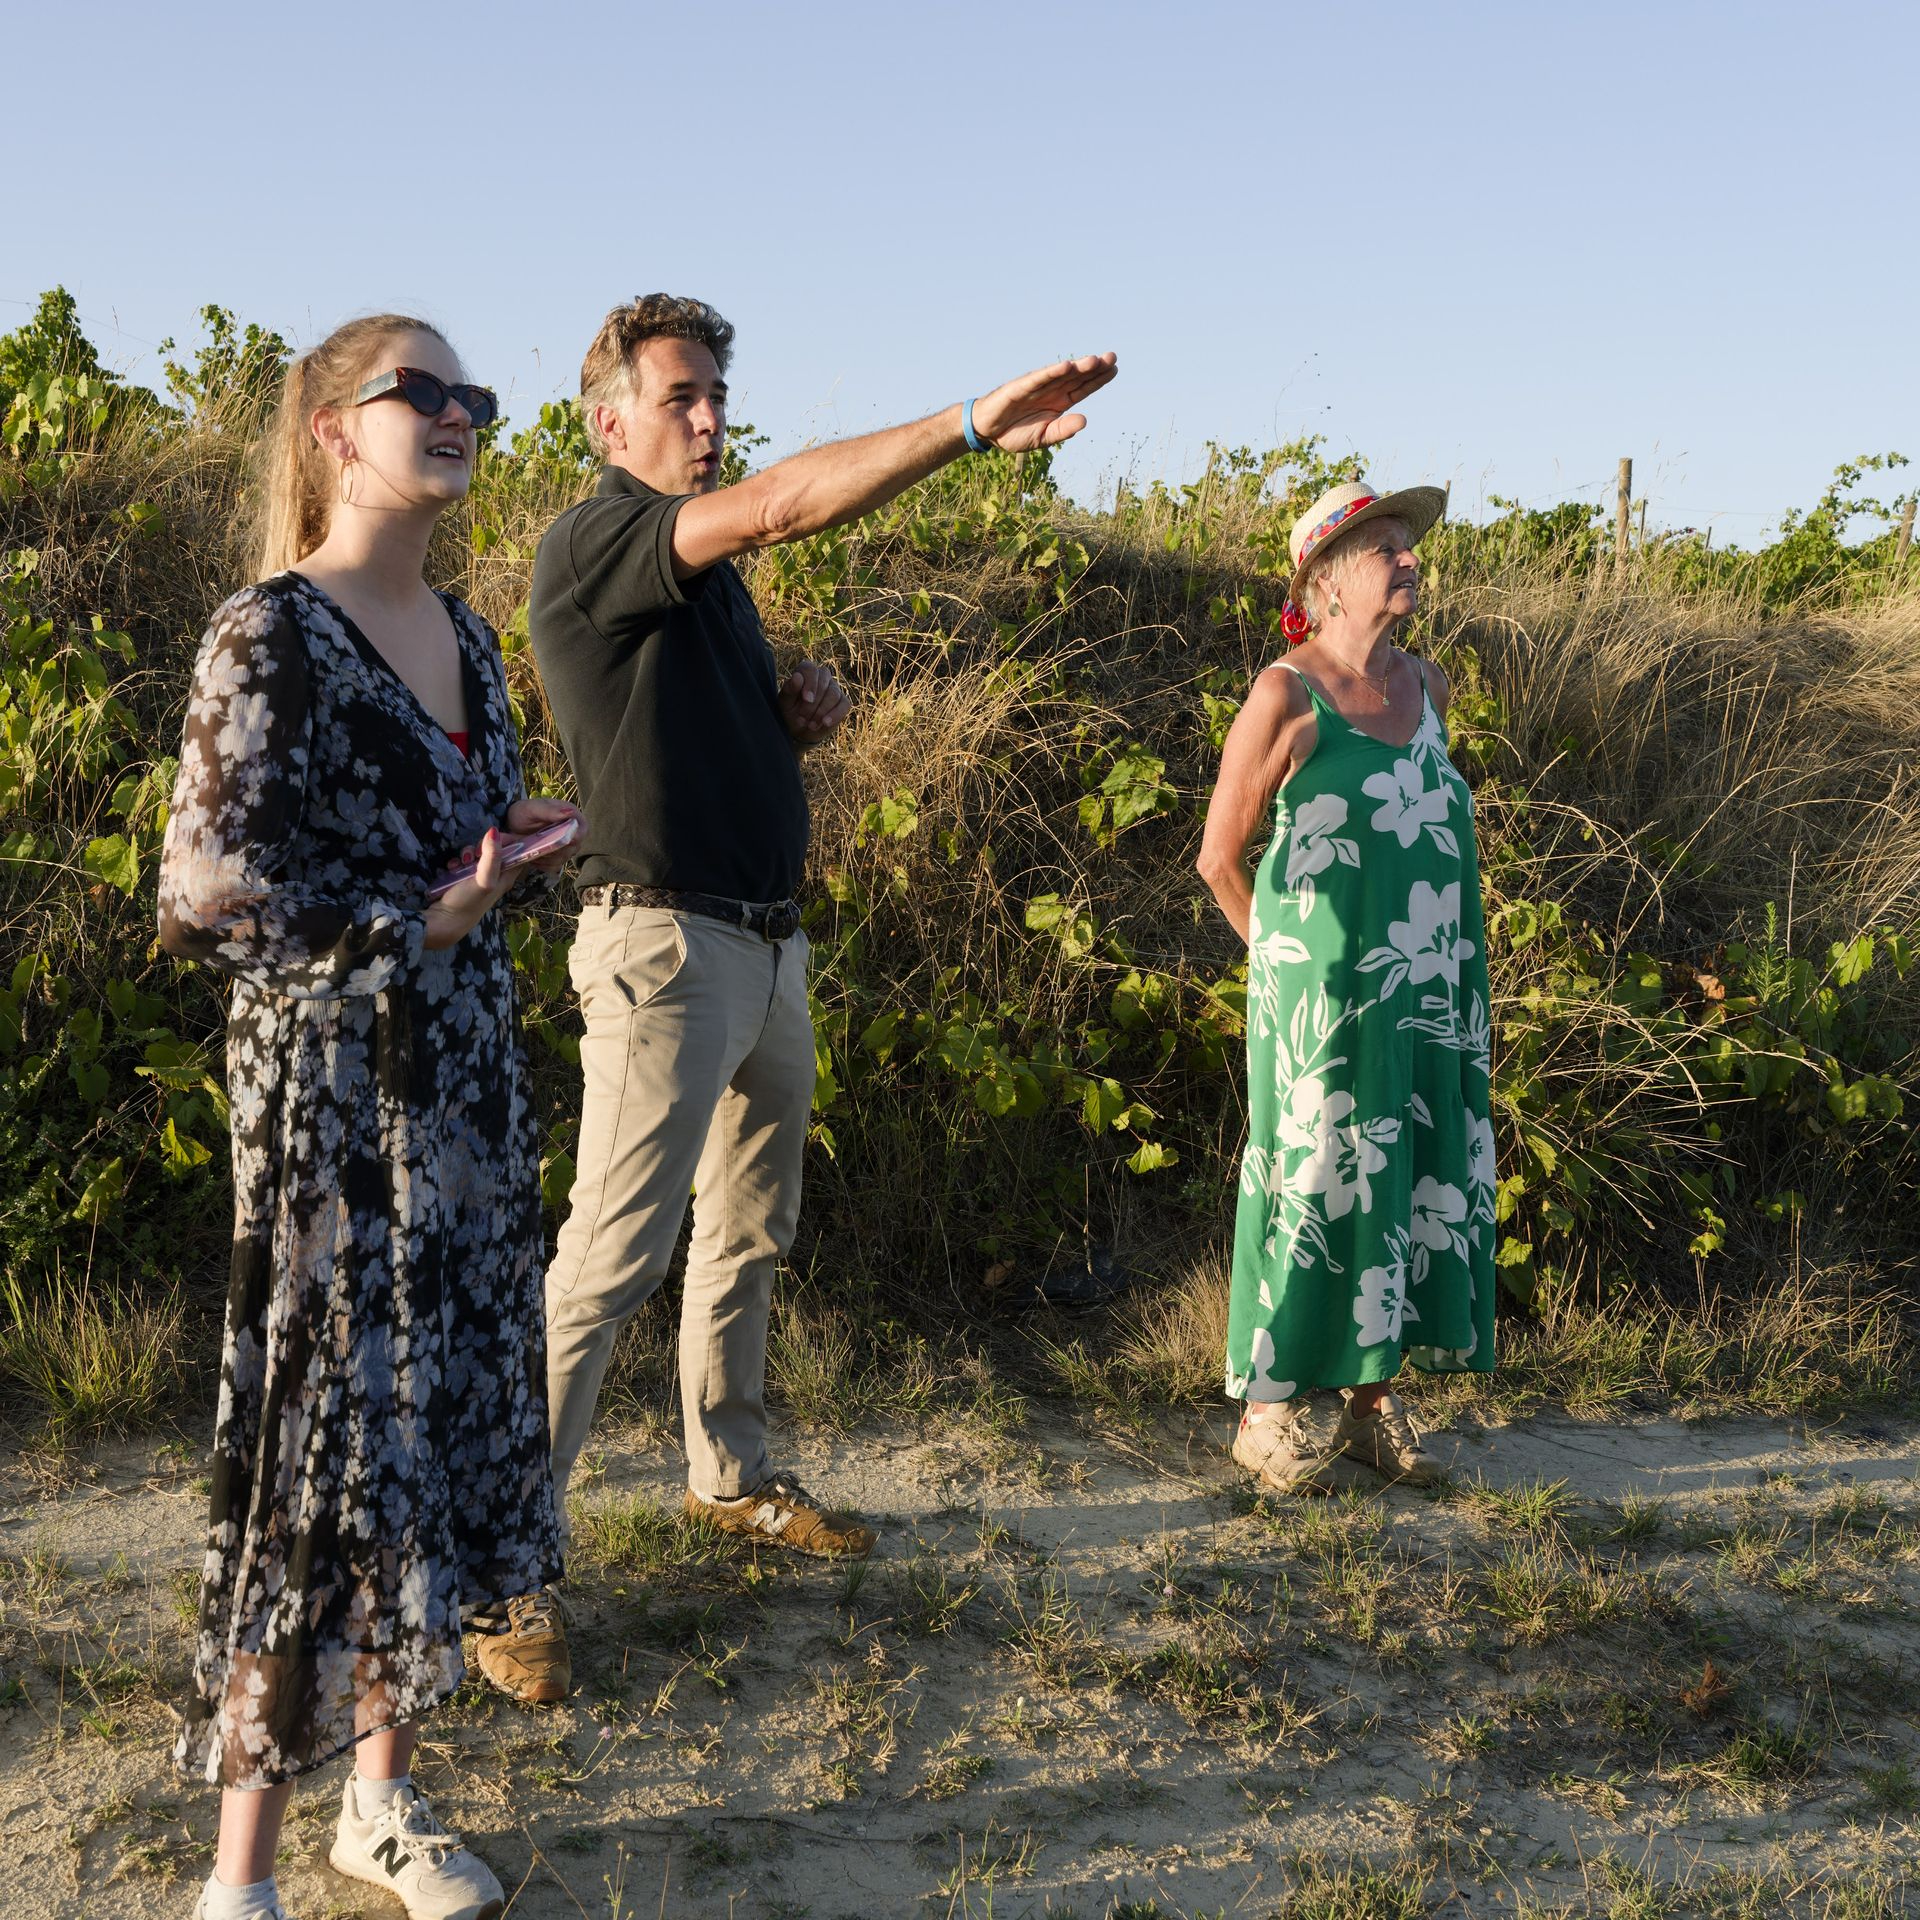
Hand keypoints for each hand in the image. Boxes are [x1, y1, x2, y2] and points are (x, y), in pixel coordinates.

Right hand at [424, 828, 511, 949]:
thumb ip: (491, 856)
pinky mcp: (464, 879)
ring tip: (460, 863)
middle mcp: (495, 877)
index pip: (518, 854)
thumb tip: (494, 830)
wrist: (444, 921)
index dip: (510, 842)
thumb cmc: (468, 902)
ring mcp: (479, 878)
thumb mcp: (484, 878)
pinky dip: (457, 862)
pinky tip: (451, 868)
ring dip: (468, 854)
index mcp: (506, 877)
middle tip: (475, 854)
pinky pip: (463, 862)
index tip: (497, 837)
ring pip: (478, 855)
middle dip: (483, 846)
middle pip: (496, 851)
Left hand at [505, 795, 586, 873]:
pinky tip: (533, 856)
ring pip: (563, 858)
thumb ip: (550, 811)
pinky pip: (554, 866)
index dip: (575, 837)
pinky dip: (543, 864)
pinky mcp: (557, 858)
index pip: (582, 830)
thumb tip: (570, 812)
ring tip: (532, 848)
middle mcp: (573, 832)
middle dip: (555, 848)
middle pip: (574, 847)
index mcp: (572, 816)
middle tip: (538, 844)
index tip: (561, 841)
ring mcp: (566, 847)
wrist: (512, 824)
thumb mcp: (533, 809)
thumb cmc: (523, 812)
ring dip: (547, 856)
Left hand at [779, 661, 851, 744]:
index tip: (807, 699)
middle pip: (823, 683)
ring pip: (833, 695)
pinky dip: (835, 715)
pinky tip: (825, 723)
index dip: (810, 683)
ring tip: (810, 725)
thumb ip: (789, 689)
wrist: (800, 730)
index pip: (810, 669)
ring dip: (821, 712)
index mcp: (805, 672)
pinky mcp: (843, 702)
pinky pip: (844, 705)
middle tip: (802, 718)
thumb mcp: (784, 703)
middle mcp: (822, 676)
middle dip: (813, 704)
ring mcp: (834, 688)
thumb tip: (797, 677)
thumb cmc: (790, 712)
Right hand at [970, 352, 1117, 452]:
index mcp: (1059, 403)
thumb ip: (1063, 430)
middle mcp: (1051, 391)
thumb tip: (1085, 421)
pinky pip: (1040, 378)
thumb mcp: (1044, 437)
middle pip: (1076, 377)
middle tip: (1112, 356)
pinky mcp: (1021, 386)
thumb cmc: (1015, 433)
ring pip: (1061, 375)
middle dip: (1094, 368)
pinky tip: (1067, 366)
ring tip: (1095, 360)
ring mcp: (1037, 387)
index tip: (1114, 369)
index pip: (1082, 388)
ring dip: (1077, 367)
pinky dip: (1052, 372)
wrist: (987, 431)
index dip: (1098, 379)